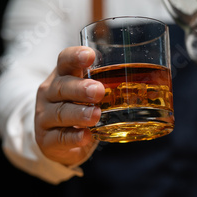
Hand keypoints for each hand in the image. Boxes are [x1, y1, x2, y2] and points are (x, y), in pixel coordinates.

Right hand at [34, 46, 104, 164]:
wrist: (60, 140)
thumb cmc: (79, 107)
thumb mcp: (90, 89)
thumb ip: (109, 78)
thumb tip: (151, 71)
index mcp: (62, 75)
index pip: (65, 60)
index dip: (75, 56)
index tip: (90, 55)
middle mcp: (49, 94)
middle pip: (62, 87)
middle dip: (80, 89)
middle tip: (98, 90)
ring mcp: (45, 117)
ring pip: (60, 113)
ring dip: (79, 113)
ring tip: (96, 115)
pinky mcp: (47, 140)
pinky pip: (59, 138)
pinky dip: (74, 137)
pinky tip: (86, 136)